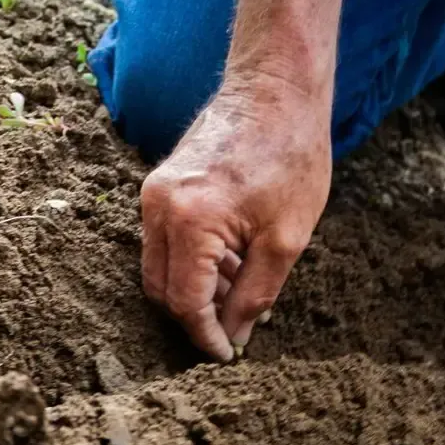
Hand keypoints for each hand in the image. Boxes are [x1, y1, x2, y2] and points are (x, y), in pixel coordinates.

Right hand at [140, 78, 331, 360]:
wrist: (276, 89)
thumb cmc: (291, 156)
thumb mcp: (286, 239)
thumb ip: (255, 295)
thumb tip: (234, 336)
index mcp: (190, 221)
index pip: (185, 302)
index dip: (205, 336)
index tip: (227, 355)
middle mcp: (159, 206)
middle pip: (161, 289)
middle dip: (195, 316)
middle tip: (235, 329)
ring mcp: (153, 193)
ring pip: (160, 267)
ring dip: (195, 289)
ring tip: (242, 289)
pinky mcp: (159, 184)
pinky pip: (164, 241)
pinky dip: (192, 262)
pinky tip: (232, 262)